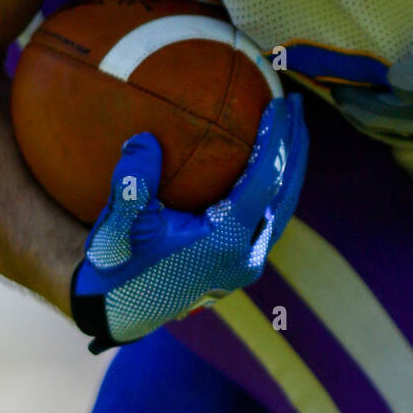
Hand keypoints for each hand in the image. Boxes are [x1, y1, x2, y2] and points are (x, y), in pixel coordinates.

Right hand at [70, 94, 306, 352]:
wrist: (118, 309)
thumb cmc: (117, 265)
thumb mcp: (117, 227)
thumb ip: (131, 187)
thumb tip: (144, 140)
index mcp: (224, 243)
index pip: (264, 181)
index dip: (276, 139)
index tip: (279, 102)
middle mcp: (247, 255)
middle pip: (286, 190)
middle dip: (296, 145)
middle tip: (296, 102)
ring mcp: (248, 262)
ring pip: (283, 204)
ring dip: (290, 164)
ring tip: (291, 124)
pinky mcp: (243, 262)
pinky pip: (270, 214)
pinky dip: (274, 183)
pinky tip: (268, 157)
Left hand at [331, 36, 412, 154]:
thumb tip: (391, 76)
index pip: (385, 117)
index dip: (354, 103)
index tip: (326, 84)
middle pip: (390, 127)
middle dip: (360, 110)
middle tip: (330, 86)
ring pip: (407, 126)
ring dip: (380, 112)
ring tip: (358, 89)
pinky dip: (403, 111)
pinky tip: (403, 94)